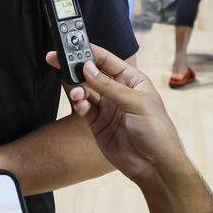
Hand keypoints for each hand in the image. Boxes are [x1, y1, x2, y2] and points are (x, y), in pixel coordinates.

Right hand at [47, 45, 189, 187]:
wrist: (154, 166)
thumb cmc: (156, 130)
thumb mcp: (136, 103)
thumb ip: (109, 86)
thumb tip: (87, 67)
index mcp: (132, 81)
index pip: (107, 61)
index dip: (90, 52)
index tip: (71, 45)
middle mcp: (118, 91)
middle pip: (92, 74)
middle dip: (75, 67)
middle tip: (57, 60)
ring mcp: (107, 107)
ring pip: (85, 91)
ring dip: (77, 90)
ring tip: (75, 94)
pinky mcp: (98, 123)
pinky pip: (84, 109)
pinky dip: (80, 105)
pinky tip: (80, 106)